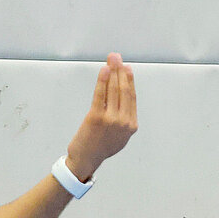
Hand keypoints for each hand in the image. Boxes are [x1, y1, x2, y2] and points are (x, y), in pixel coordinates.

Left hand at [62, 53, 136, 180]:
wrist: (86, 159)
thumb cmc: (101, 147)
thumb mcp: (120, 136)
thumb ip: (124, 119)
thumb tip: (121, 96)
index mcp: (131, 125)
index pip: (131, 97)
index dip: (129, 80)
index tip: (126, 68)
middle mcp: (123, 122)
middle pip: (124, 90)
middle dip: (121, 71)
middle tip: (117, 58)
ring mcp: (110, 120)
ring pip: (113, 90)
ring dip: (112, 72)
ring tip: (111, 60)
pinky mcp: (96, 117)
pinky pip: (100, 95)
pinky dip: (102, 81)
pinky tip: (104, 71)